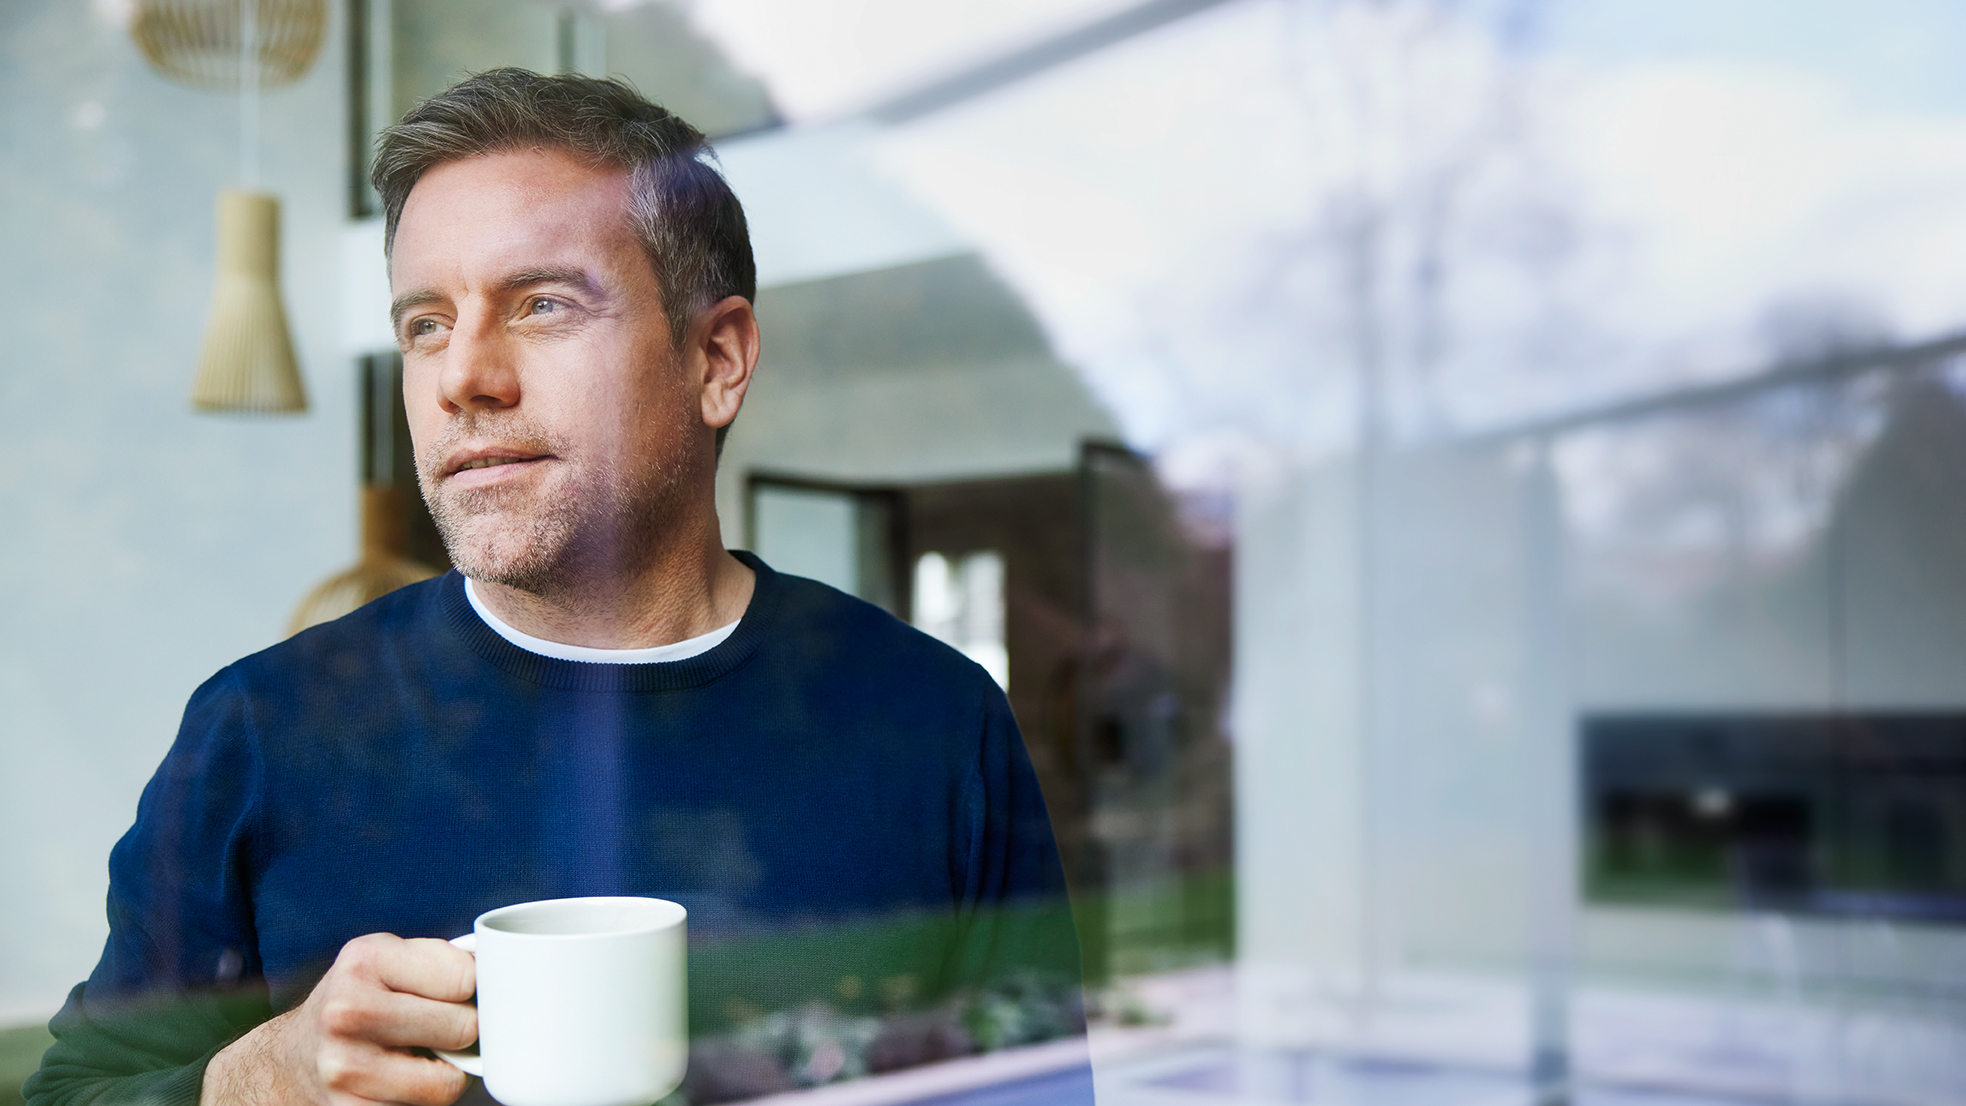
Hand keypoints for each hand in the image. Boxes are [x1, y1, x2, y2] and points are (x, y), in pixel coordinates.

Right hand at [202, 934, 477, 1105]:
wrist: (293, 1058)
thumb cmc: (358, 1000)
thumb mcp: (389, 958)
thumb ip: (444, 959)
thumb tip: (506, 977)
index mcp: (365, 960)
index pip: (466, 979)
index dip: (470, 988)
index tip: (452, 993)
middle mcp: (348, 1011)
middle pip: (463, 1029)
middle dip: (461, 1031)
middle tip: (436, 1028)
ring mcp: (344, 1067)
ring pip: (447, 1082)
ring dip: (445, 1073)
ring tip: (418, 1056)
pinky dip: (421, 1100)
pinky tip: (398, 1081)